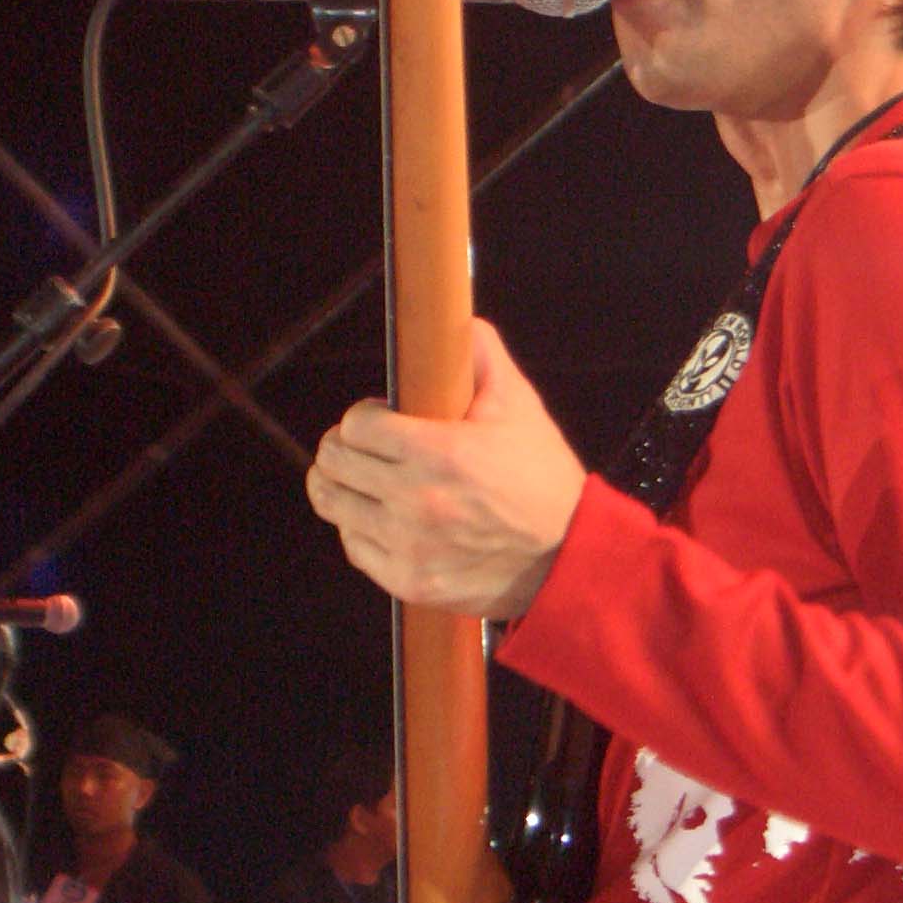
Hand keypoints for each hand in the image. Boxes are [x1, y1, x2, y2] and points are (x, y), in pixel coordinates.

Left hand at [306, 319, 585, 619]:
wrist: (569, 555)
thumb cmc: (543, 481)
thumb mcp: (520, 405)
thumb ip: (482, 355)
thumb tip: (458, 321)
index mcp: (441, 453)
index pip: (355, 426)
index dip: (363, 417)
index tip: (380, 419)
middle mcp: (417, 501)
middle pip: (333, 463)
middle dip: (343, 446)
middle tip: (363, 447)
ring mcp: (409, 545)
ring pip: (333, 504)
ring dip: (341, 485)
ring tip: (360, 479)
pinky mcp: (409, 581)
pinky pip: (354, 546)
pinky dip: (359, 529)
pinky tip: (381, 517)